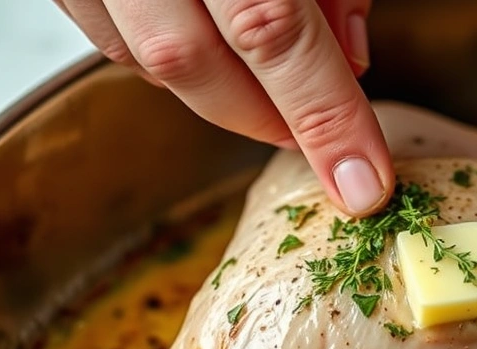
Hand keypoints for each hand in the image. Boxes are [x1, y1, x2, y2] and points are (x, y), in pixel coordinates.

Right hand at [52, 0, 393, 216]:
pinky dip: (172, 63)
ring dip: (221, 97)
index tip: (362, 186)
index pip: (276, 34)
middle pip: (196, 62)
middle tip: (321, 142)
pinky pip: (115, 37)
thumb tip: (351, 58)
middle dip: (269, 120)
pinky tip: (213, 59)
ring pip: (149, 59)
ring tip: (274, 97)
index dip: (325, 119)